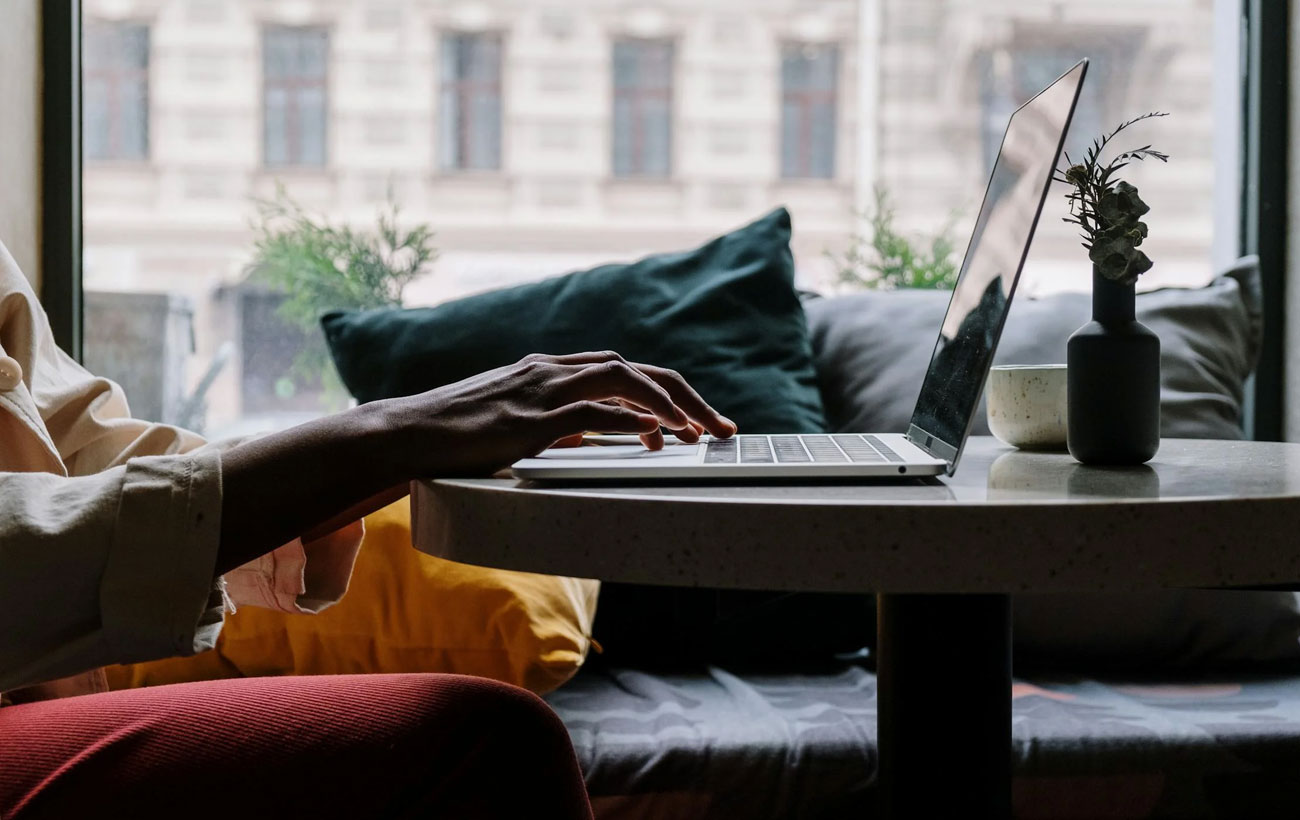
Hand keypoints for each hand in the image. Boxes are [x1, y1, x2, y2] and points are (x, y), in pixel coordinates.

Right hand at [384, 351, 736, 476]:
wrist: (402, 433)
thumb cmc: (454, 433)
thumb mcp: (515, 421)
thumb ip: (554, 422)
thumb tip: (592, 435)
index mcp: (550, 370)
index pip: (624, 369)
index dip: (668, 390)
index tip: (698, 419)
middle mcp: (550, 371)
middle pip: (635, 368)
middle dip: (686, 395)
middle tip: (722, 428)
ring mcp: (538, 392)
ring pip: (620, 379)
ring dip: (667, 403)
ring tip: (699, 432)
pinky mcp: (525, 421)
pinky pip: (587, 413)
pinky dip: (626, 419)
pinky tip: (654, 433)